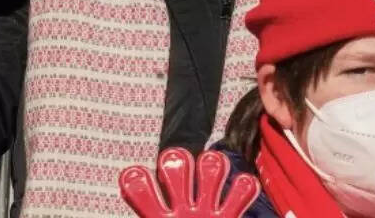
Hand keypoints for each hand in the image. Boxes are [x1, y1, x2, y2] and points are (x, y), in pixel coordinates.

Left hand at [120, 148, 260, 217]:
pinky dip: (243, 186)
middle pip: (179, 166)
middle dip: (179, 161)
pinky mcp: (229, 216)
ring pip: (210, 168)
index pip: (142, 188)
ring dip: (212, 167)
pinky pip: (240, 188)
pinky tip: (239, 194)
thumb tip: (131, 190)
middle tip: (178, 171)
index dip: (139, 180)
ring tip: (211, 180)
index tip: (137, 178)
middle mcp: (181, 207)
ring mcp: (206, 209)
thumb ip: (148, 216)